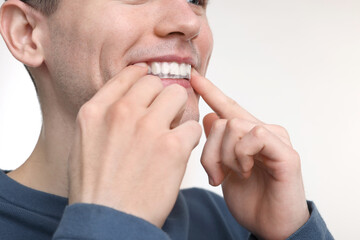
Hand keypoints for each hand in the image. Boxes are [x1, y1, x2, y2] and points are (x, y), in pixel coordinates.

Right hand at [68, 64, 201, 226]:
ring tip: (172, 131)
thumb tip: (125, 100)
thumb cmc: (95, 188)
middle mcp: (121, 113)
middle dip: (161, 96)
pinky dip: (189, 137)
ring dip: (178, 112)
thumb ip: (103, 117)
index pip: (129, 75)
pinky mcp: (172, 146)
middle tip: (163, 115)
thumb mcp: (84, 143)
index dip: (143, 77)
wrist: (108, 222)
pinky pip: (193, 126)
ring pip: (178, 96)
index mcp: (96, 111)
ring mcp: (148, 128)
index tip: (150, 84)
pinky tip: (179, 151)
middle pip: (156, 82)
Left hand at [191, 70, 309, 239]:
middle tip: (216, 175)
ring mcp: (276, 139)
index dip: (210, 91)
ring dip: (226, 157)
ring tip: (235, 175)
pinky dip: (242, 156)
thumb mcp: (225, 169)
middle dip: (210, 151)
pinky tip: (247, 172)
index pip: (227, 108)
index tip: (193, 77)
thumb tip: (209, 116)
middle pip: (222, 121)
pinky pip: (254, 136)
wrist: (270, 226)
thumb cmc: (249, 199)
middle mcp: (262, 131)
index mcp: (247, 136)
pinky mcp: (286, 152)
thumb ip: (219, 144)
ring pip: (234, 127)